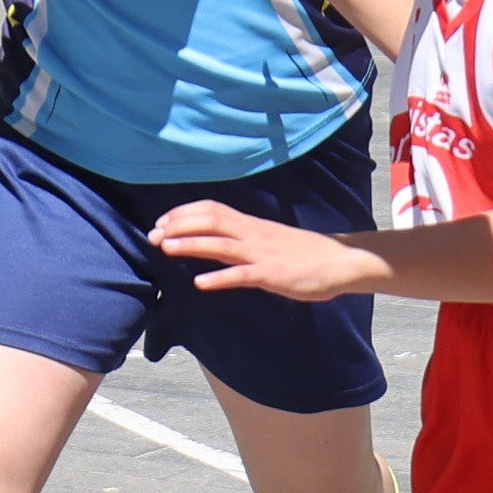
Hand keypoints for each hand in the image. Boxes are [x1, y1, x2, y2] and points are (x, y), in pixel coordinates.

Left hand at [148, 198, 371, 302]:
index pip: (212, 209)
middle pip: (210, 220)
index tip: (161, 222)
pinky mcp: (272, 274)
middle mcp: (253, 234)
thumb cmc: (303, 254)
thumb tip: (213, 242)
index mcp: (251, 225)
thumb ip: (241, 240)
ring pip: (220, 243)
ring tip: (164, 248)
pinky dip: (219, 277)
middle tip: (153, 236)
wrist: (340, 261)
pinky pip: (242, 274)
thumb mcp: (268, 240)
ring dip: (190, 245)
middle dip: (179, 226)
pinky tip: (200, 283)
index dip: (184, 213)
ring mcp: (262, 253)